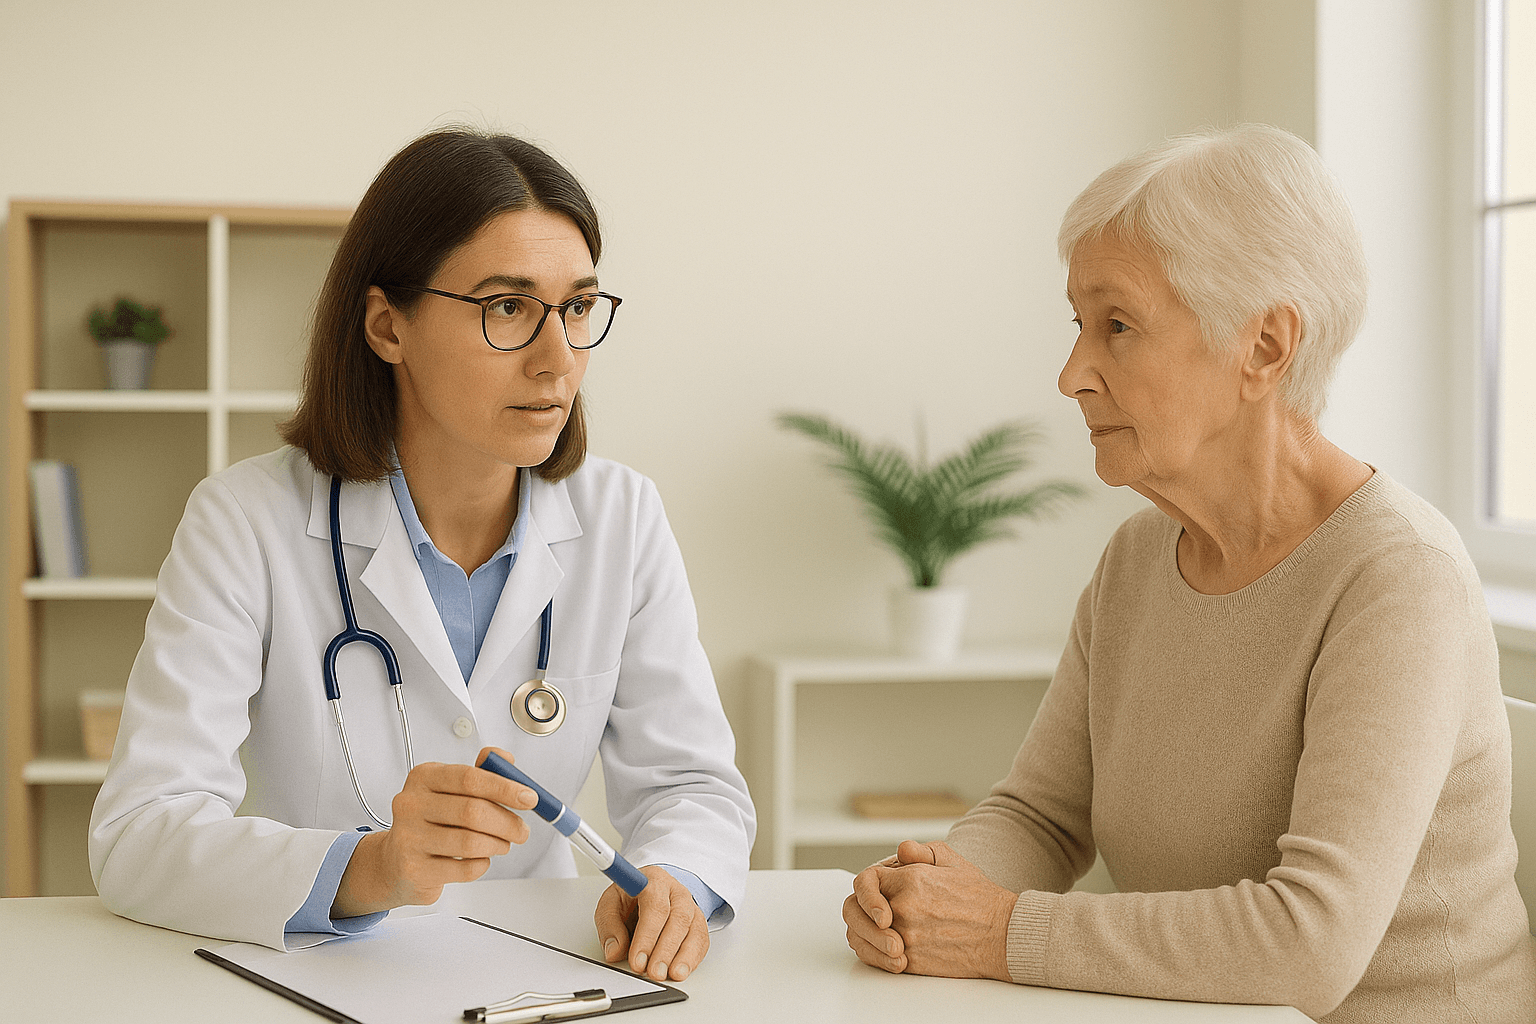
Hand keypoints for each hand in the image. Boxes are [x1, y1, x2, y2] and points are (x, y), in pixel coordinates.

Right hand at [332, 747, 536, 917]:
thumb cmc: (431, 821)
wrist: (396, 861)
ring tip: (502, 844)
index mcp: (423, 778)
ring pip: (470, 842)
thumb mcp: (451, 789)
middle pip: (473, 811)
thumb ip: (480, 771)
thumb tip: (506, 759)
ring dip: (497, 844)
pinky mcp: (414, 869)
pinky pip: (464, 868)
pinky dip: (482, 864)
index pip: (469, 778)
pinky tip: (480, 858)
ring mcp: (408, 838)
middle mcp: (410, 804)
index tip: (529, 798)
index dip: (504, 788)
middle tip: (522, 830)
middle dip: (507, 822)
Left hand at [594, 866, 708, 981]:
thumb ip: (609, 925)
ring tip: (669, 974)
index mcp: (653, 881)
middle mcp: (676, 891)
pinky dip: (692, 958)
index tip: (637, 960)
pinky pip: (701, 940)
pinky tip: (682, 970)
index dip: (647, 935)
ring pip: (693, 929)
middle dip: (665, 950)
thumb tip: (614, 950)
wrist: (651, 889)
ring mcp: (690, 905)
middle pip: (677, 918)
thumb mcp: (611, 903)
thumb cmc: (631, 896)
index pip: (655, 906)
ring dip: (682, 956)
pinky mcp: (698, 921)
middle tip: (653, 972)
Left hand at [843, 839, 1015, 979]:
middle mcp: (904, 908)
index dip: (865, 890)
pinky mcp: (911, 961)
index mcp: (910, 880)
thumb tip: (900, 851)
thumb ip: (919, 852)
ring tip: (878, 933)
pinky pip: (877, 960)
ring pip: (862, 938)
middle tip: (871, 916)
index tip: (875, 896)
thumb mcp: (951, 860)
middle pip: (854, 912)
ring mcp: (906, 936)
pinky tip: (886, 950)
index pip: (864, 882)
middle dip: (858, 913)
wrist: (1002, 933)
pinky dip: (875, 956)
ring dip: (864, 935)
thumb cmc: (978, 897)